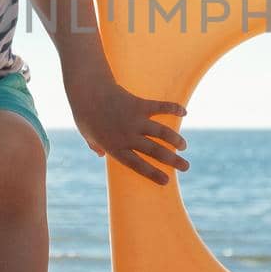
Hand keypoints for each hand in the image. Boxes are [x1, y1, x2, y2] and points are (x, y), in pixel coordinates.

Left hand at [67, 76, 188, 185]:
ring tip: (183, 146)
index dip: (153, 174)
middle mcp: (128, 136)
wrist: (87, 90)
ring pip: (161, 132)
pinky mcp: (139, 104)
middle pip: (155, 151)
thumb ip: (95, 146)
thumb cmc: (84, 114)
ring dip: (175, 139)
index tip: (166, 181)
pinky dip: (173, 108)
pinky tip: (184, 112)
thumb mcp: (86, 134)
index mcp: (115, 147)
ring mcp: (135, 120)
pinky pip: (160, 107)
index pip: (137, 165)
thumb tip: (99, 154)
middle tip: (186, 167)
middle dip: (172, 160)